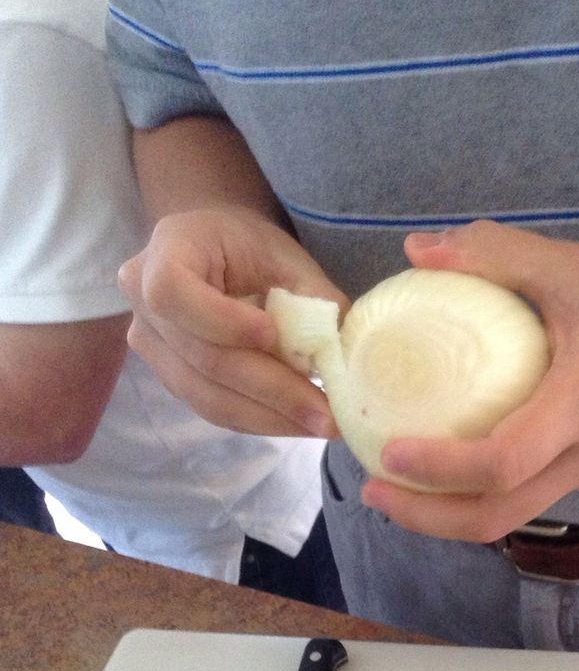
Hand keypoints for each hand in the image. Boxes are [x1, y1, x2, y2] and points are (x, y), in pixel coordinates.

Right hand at [119, 207, 345, 437]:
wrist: (215, 252)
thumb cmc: (248, 245)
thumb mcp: (282, 254)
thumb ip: (311, 295)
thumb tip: (343, 350)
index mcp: (165, 253)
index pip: (173, 292)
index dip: (222, 321)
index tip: (273, 335)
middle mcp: (143, 305)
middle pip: (203, 360)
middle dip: (273, 391)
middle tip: (327, 413)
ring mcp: (152, 348)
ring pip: (208, 396)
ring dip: (270, 417)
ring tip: (321, 425)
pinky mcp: (171, 379)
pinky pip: (214, 408)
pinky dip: (259, 420)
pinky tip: (298, 424)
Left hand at [360, 221, 578, 540]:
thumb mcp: (570, 265)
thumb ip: (494, 254)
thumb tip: (417, 250)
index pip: (501, 462)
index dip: (439, 468)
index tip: (387, 451)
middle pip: (496, 517)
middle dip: (427, 517)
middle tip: (371, 490)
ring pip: (509, 518)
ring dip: (448, 515)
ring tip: (395, 488)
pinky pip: (523, 500)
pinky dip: (476, 497)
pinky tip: (443, 469)